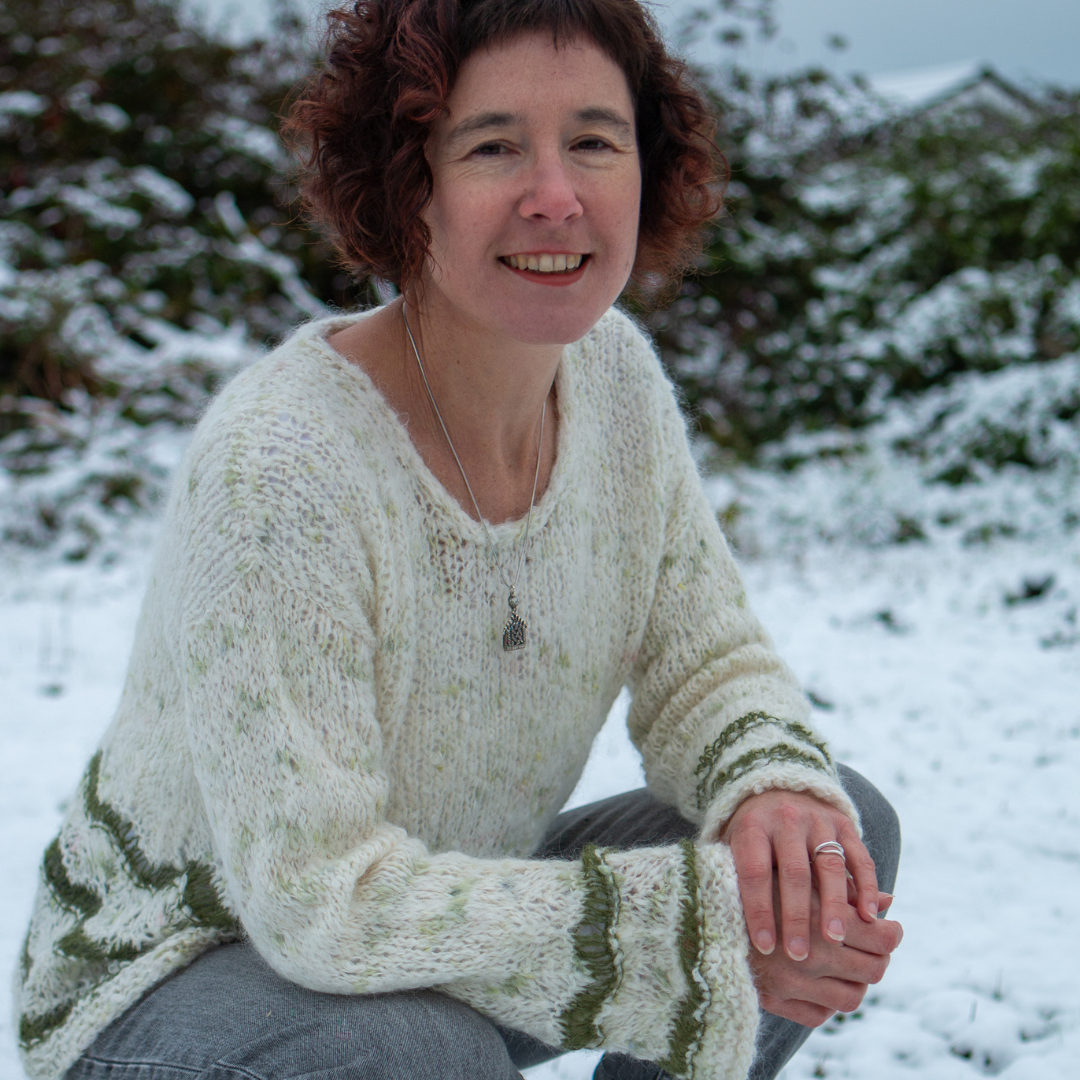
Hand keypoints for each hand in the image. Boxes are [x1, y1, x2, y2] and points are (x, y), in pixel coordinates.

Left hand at [719, 789, 877, 960]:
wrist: (775, 789)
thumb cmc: (751, 834)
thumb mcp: (733, 848)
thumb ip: (735, 879)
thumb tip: (732, 927)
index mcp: (752, 827)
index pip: (755, 872)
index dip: (759, 910)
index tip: (765, 947)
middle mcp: (785, 820)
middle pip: (794, 872)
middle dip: (797, 917)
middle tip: (799, 955)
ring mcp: (817, 819)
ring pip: (829, 865)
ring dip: (833, 905)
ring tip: (834, 940)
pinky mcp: (843, 823)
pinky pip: (859, 857)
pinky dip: (866, 888)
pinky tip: (867, 918)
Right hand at [749, 890, 900, 1025]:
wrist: (700, 909)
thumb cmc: (754, 881)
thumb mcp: (798, 875)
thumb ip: (845, 888)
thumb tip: (890, 901)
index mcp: (818, 918)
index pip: (880, 937)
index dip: (891, 932)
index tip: (889, 925)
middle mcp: (811, 954)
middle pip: (874, 968)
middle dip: (881, 956)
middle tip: (875, 944)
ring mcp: (794, 983)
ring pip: (853, 997)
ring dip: (859, 981)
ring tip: (851, 964)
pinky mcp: (777, 1001)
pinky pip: (822, 1015)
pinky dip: (829, 1002)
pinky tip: (824, 981)